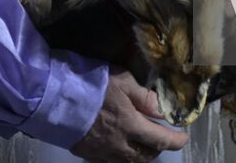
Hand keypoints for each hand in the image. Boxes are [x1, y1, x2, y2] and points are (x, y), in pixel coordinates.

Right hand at [70, 67, 188, 161]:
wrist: (50, 98)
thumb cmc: (89, 84)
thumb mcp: (121, 81)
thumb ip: (144, 97)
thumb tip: (163, 109)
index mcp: (131, 126)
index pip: (161, 140)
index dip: (176, 140)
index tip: (184, 137)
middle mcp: (119, 145)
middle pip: (146, 155)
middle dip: (157, 148)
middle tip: (160, 135)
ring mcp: (102, 152)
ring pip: (129, 161)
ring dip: (140, 154)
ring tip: (141, 142)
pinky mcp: (87, 153)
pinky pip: (111, 161)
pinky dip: (121, 155)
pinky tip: (118, 144)